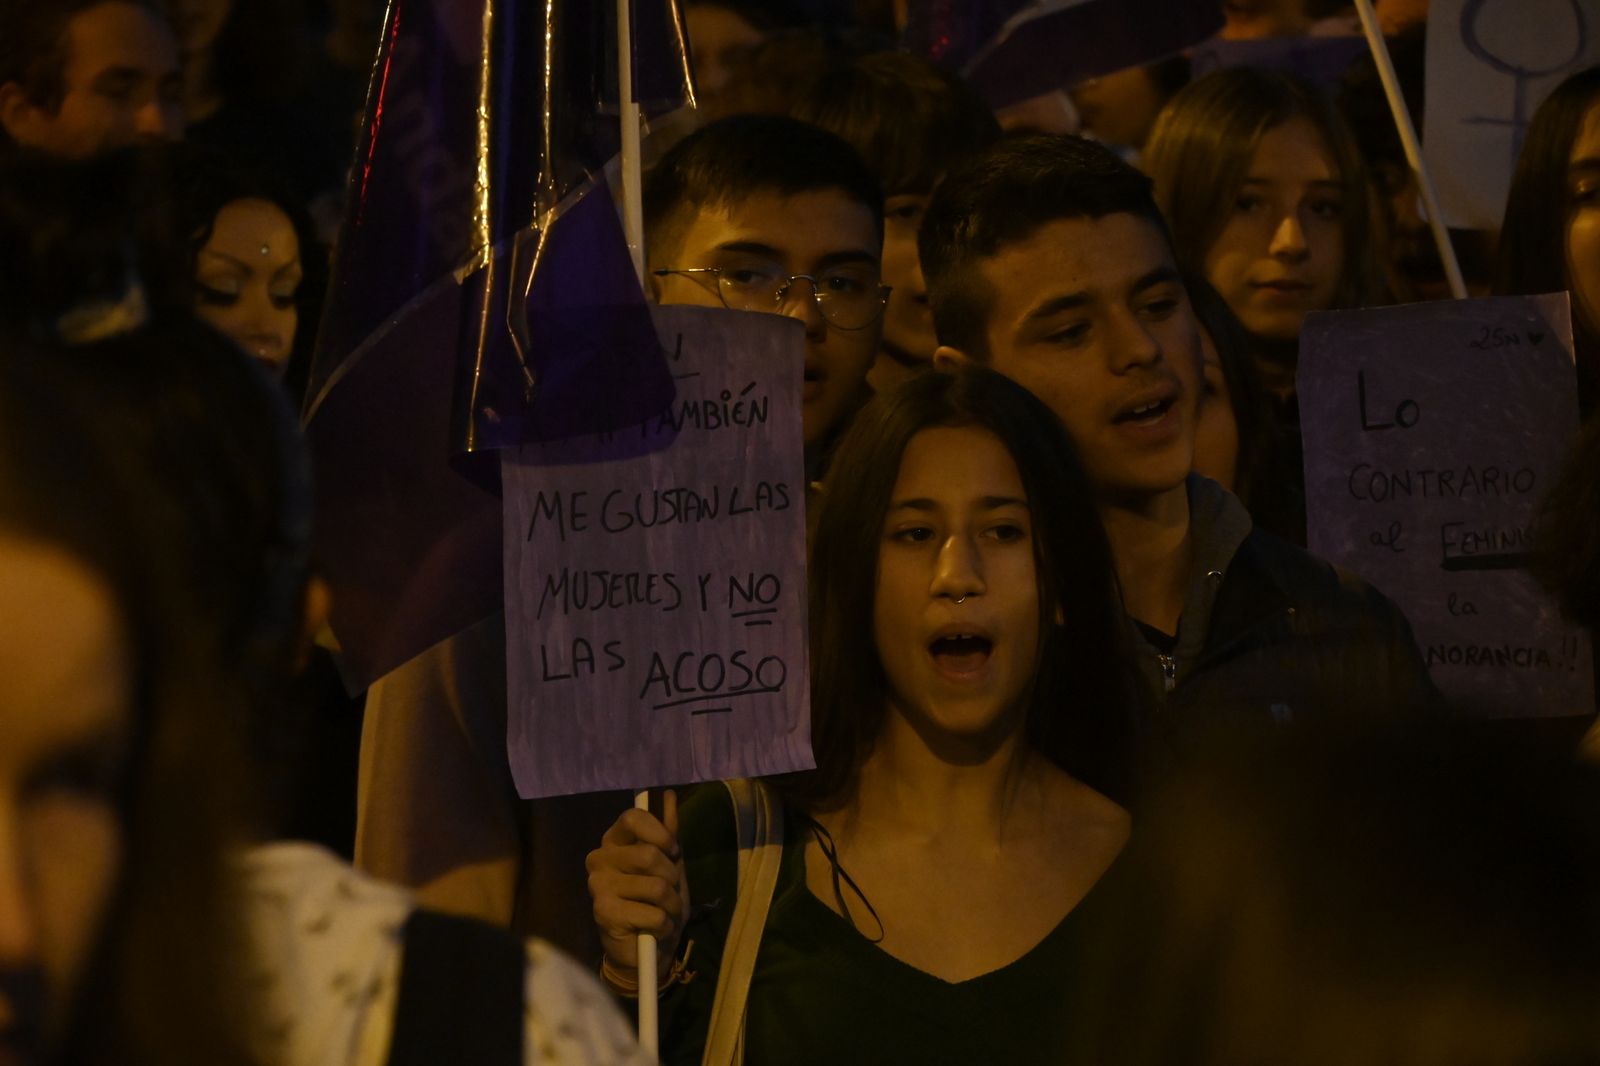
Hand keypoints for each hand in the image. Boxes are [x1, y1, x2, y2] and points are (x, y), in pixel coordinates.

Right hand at [587, 789, 688, 981]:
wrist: (645, 950)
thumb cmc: (657, 902)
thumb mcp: (670, 864)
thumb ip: (668, 831)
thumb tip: (669, 794)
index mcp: (614, 841)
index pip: (633, 817)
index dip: (660, 834)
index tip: (672, 852)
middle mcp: (599, 858)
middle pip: (648, 854)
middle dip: (671, 877)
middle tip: (669, 892)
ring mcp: (598, 885)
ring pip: (655, 886)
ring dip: (671, 904)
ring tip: (665, 913)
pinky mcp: (603, 912)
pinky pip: (654, 914)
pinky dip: (664, 925)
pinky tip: (654, 929)